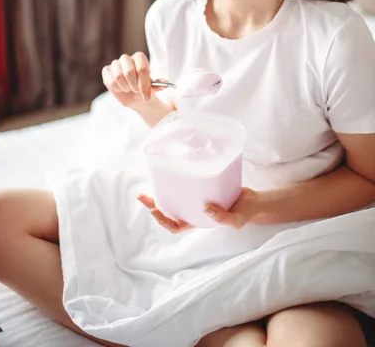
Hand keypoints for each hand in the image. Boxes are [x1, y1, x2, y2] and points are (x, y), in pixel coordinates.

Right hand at [102, 52, 164, 108]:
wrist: (135, 97)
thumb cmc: (144, 90)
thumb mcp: (153, 88)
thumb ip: (158, 85)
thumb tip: (164, 84)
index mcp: (140, 58)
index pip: (142, 68)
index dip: (144, 83)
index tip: (146, 95)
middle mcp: (127, 58)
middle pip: (129, 72)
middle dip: (134, 86)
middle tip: (136, 91)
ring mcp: (115, 63)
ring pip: (119, 76)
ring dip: (126, 87)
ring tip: (129, 89)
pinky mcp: (106, 71)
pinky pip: (110, 81)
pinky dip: (117, 88)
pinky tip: (120, 88)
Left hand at [138, 187, 258, 231]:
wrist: (253, 200)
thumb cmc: (244, 212)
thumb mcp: (236, 219)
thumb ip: (223, 217)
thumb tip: (206, 209)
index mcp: (199, 222)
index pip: (176, 226)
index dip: (163, 221)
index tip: (154, 210)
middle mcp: (194, 211)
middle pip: (170, 212)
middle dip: (154, 206)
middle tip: (142, 196)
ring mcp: (197, 199)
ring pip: (175, 198)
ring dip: (161, 192)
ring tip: (150, 180)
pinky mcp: (203, 186)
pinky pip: (186, 185)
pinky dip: (176, 180)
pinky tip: (172, 170)